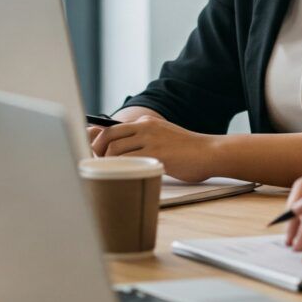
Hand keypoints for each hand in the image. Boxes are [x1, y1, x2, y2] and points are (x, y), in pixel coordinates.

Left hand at [89, 114, 216, 182]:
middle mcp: (147, 127)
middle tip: (95, 168)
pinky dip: (118, 170)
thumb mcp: (163, 138)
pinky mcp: (157, 154)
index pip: (112, 128)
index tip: (92, 156)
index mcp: (147, 123)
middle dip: (96, 153)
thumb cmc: (187, 151)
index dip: (97, 142)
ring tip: (107, 175)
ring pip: (115, 150)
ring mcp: (151, 139)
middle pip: (108, 136)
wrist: (210, 152)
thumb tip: (119, 155)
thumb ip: (144, 142)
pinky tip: (120, 178)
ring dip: (106, 164)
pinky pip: (128, 161)